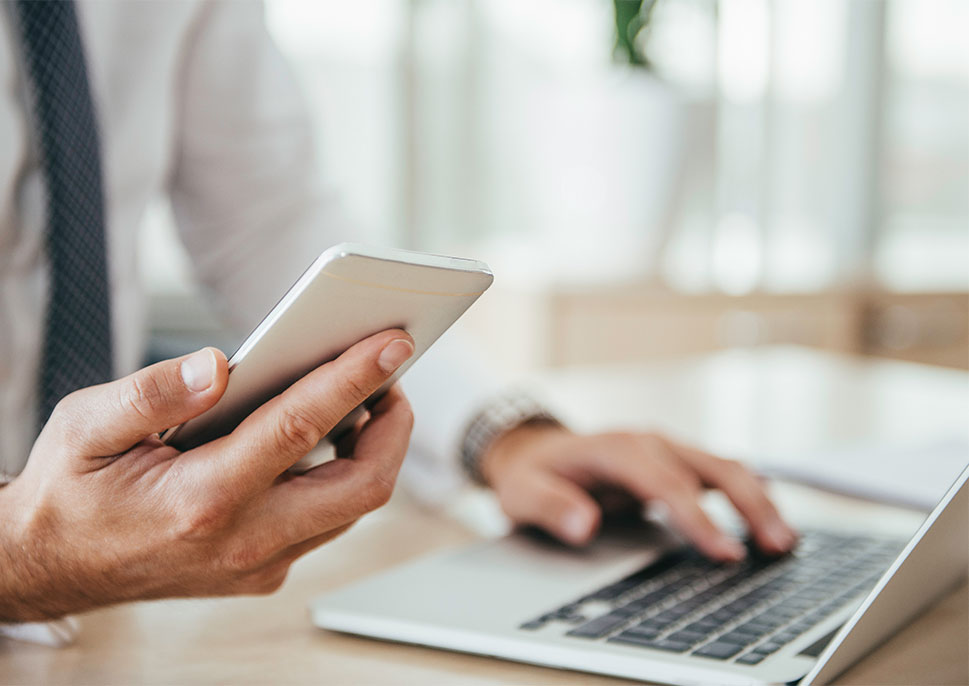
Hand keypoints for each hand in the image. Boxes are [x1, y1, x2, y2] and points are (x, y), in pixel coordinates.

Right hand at [0, 330, 414, 621]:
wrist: (50, 568)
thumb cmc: (70, 493)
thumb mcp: (85, 427)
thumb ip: (153, 392)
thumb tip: (219, 364)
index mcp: (202, 498)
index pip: (299, 428)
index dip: (353, 380)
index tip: (393, 343)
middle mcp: (243, 540)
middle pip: (360, 487)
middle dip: (394, 428)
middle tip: (392, 377)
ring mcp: (258, 565)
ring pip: (350, 509)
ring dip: (374, 453)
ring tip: (368, 399)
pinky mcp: (263, 571)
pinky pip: (326, 523)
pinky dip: (342, 477)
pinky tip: (331, 438)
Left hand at [480, 425, 796, 560]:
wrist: (534, 449)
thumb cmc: (533, 475)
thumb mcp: (523, 492)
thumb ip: (552, 507)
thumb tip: (585, 525)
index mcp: (616, 448)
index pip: (666, 483)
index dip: (698, 517)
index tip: (724, 552)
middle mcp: (649, 442)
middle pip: (711, 466)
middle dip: (748, 505)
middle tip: (775, 545)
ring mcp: (667, 448)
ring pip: (725, 466)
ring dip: (758, 499)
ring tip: (785, 540)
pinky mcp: (676, 460)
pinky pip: (720, 472)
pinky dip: (749, 493)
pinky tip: (769, 519)